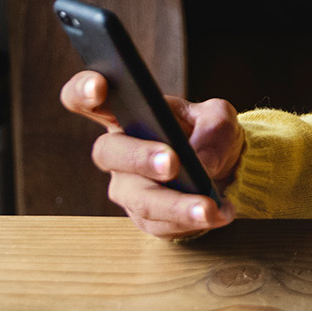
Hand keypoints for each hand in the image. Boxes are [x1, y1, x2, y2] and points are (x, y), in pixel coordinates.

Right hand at [60, 70, 244, 238]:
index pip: (87, 98)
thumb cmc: (211, 135)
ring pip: (139, 198)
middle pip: (108, 153)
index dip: (84, 90)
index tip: (100, 87)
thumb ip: (212, 127)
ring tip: (208, 206)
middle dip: (140, 158)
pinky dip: (192, 220)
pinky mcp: (145, 218)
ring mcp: (128, 187)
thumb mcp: (219, 118)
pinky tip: (217, 213)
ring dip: (175, 204)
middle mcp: (119, 151)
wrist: (227, 171)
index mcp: (127, 113)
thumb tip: (201, 160)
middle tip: (172, 163)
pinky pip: (161, 224)